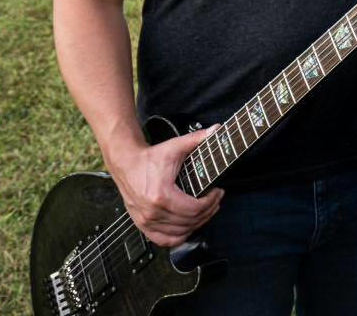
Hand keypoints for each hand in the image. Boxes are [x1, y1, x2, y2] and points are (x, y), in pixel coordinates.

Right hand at [108, 126, 223, 246]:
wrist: (125, 163)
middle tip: (216, 199)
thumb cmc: (149, 157)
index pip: (194, 209)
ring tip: (206, 210)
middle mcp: (152, 212)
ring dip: (197, 223)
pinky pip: (164, 240)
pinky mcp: (142, 224)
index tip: (218, 192)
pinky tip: (189, 226)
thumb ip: (196, 139)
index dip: (211, 202)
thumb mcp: (174, 146)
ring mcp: (146, 220)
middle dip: (209, 211)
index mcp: (161, 195)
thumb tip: (217, 130)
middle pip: (189, 222)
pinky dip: (179, 236)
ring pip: (180, 233)